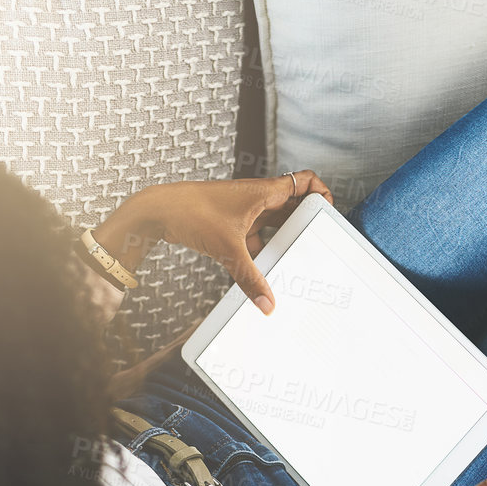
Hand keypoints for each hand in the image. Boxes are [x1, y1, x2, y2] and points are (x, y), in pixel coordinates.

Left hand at [93, 171, 333, 314]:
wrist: (156, 211)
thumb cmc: (191, 214)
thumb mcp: (228, 251)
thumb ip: (250, 279)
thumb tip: (268, 305)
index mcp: (263, 192)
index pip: (305, 180)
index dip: (322, 193)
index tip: (329, 214)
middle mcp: (256, 197)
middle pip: (294, 204)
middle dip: (307, 221)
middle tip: (319, 241)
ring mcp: (243, 209)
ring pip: (274, 220)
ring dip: (284, 235)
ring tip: (297, 256)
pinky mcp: (230, 222)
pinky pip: (256, 234)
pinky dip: (262, 247)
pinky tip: (264, 267)